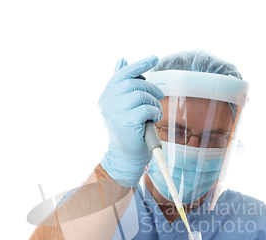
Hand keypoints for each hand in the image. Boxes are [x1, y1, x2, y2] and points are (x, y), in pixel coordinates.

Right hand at [99, 55, 163, 187]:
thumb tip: (121, 59)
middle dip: (151, 88)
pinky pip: (146, 109)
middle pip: (134, 84)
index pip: (122, 74)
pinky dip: (155, 113)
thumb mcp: (122, 105)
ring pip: (141, 96)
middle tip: (159, 96)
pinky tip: (154, 119)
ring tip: (156, 112)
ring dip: (154, 103)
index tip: (154, 58)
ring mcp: (114, 112)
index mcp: (106, 95)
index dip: (139, 65)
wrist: (125, 155)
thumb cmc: (127, 130)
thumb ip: (122, 85)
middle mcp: (106, 102)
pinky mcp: (126, 122)